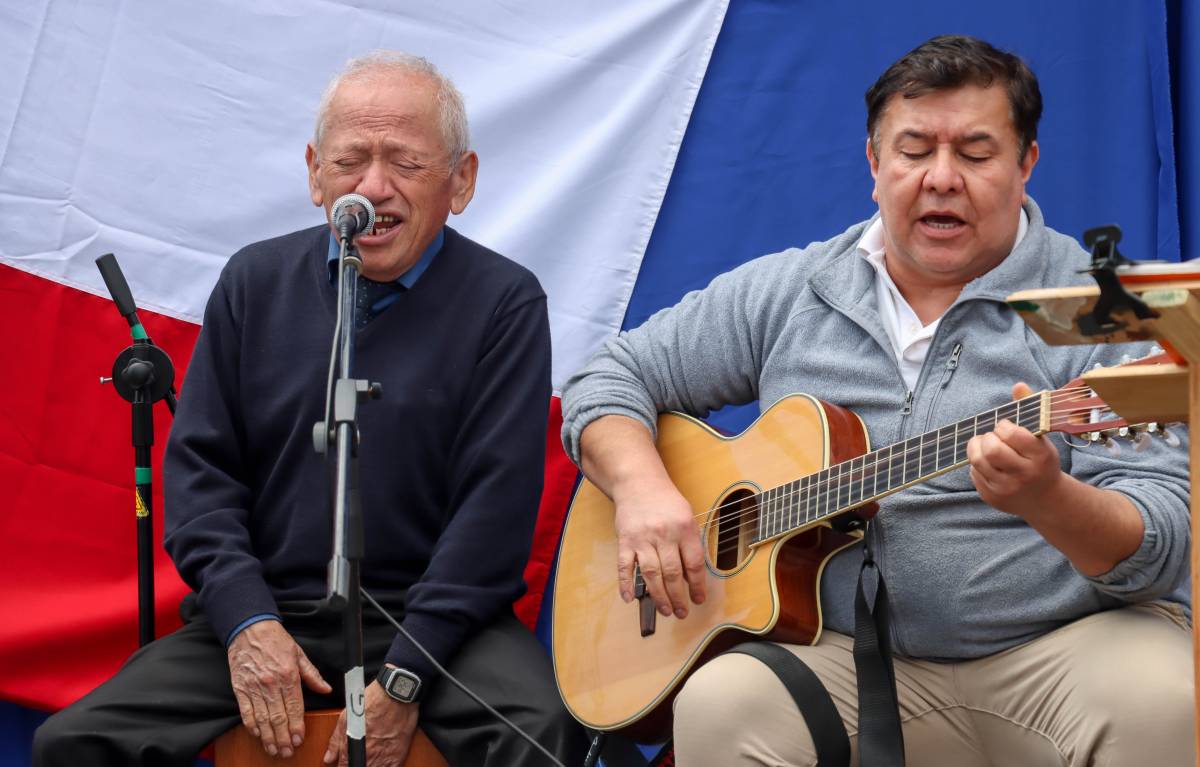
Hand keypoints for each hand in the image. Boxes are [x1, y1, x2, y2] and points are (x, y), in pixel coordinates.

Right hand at [227, 619, 331, 758]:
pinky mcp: (240, 689)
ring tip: (274, 749)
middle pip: (278, 718)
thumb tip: (326, 689)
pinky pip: (246, 712)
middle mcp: (271, 683)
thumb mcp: (299, 654)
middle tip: (287, 752)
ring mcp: (254, 687)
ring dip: (268, 737)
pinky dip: (251, 726)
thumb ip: (312, 675)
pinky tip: (257, 735)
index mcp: (288, 675)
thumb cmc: (275, 641)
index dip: (296, 726)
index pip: (294, 707)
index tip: (299, 739)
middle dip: (283, 738)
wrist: (249, 629)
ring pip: (262, 719)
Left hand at [323, 679, 418, 765]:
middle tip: (358, 757)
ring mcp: (383, 758)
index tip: (346, 763)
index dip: (343, 766)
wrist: (396, 695)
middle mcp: (367, 757)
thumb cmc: (372, 702)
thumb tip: (329, 758)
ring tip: (371, 759)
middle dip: (356, 764)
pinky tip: (382, 762)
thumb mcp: (346, 718)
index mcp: (351, 749)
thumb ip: (336, 741)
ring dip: (371, 766)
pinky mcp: (398, 756)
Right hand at [613, 477, 706, 618]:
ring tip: (666, 610)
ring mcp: (642, 538)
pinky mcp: (625, 541)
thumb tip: (692, 577)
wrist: (639, 483)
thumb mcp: (687, 517)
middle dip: (678, 597)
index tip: (698, 599)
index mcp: (684, 528)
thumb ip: (690, 544)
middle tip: (682, 612)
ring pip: (651, 574)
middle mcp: (664, 534)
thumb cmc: (666, 502)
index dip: (697, 586)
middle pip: (672, 573)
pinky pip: (624, 566)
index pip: (694, 564)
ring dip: (659, 596)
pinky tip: (630, 598)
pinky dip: (626, 584)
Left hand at [966, 383, 1065, 518]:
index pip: (1011, 434)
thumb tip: (1018, 385)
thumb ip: (1028, 411)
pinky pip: (974, 474)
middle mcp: (1025, 474)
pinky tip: (989, 465)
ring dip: (977, 449)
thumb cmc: (1041, 462)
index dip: (1003, 426)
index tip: (1005, 427)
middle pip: (991, 450)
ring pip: (978, 461)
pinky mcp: (993, 498)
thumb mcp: (1041, 438)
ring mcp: (1008, 489)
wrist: (1046, 501)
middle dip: (987, 438)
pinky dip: (977, 465)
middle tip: (992, 438)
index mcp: (1040, 456)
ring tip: (985, 446)